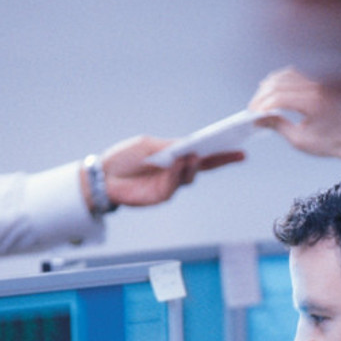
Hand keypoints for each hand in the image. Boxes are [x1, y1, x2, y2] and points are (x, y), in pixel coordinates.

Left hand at [97, 135, 244, 207]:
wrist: (102, 176)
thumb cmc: (124, 158)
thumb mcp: (147, 146)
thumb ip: (168, 147)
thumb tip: (189, 146)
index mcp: (176, 156)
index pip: (203, 153)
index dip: (221, 150)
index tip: (238, 144)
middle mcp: (177, 171)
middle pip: (204, 166)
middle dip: (221, 160)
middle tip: (236, 153)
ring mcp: (171, 184)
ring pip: (190, 176)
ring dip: (193, 165)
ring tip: (195, 154)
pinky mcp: (161, 195)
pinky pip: (173, 185)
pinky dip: (176, 173)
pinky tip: (176, 163)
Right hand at [249, 67, 340, 167]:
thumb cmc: (327, 143)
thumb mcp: (299, 140)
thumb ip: (278, 126)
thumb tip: (258, 119)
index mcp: (312, 103)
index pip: (279, 97)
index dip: (262, 105)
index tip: (252, 114)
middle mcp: (314, 89)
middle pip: (279, 83)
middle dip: (262, 95)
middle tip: (252, 109)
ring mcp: (316, 84)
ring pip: (284, 75)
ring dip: (269, 86)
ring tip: (259, 100)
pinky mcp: (315, 85)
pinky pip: (293, 75)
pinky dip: (279, 81)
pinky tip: (270, 90)